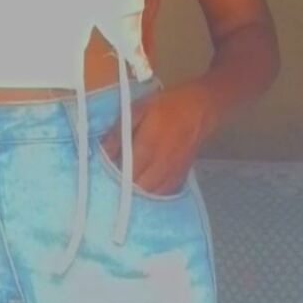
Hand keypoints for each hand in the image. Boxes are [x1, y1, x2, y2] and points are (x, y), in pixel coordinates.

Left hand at [98, 79, 212, 195]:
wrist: (200, 110)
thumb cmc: (166, 106)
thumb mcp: (138, 109)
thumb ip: (119, 131)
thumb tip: (103, 151)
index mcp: (148, 146)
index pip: (126, 173)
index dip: (112, 177)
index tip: (102, 174)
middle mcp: (161, 164)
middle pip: (138, 189)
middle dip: (123, 188)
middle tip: (112, 180)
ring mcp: (172, 173)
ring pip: (150, 196)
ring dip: (136, 194)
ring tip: (126, 186)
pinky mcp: (180, 177)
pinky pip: (163, 194)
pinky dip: (151, 195)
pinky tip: (143, 188)